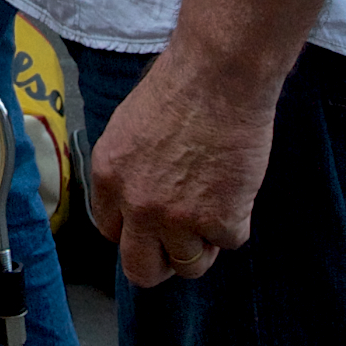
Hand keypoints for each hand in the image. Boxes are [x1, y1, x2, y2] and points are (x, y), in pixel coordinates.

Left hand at [86, 42, 275, 287]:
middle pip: (140, 269)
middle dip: (160, 263)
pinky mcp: (219, 221)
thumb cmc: (181, 86)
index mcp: (109, 177)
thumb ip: (130, 169)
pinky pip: (229, 241)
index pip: (111, 232)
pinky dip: (237, 220)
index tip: (150, 226)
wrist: (219, 76)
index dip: (135, 231)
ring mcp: (178, 218)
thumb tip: (140, 197)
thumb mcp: (130, 126)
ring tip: (216, 207)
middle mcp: (137, 205)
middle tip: (180, 246)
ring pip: (189, 265)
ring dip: (203, 244)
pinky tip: (236, 186)